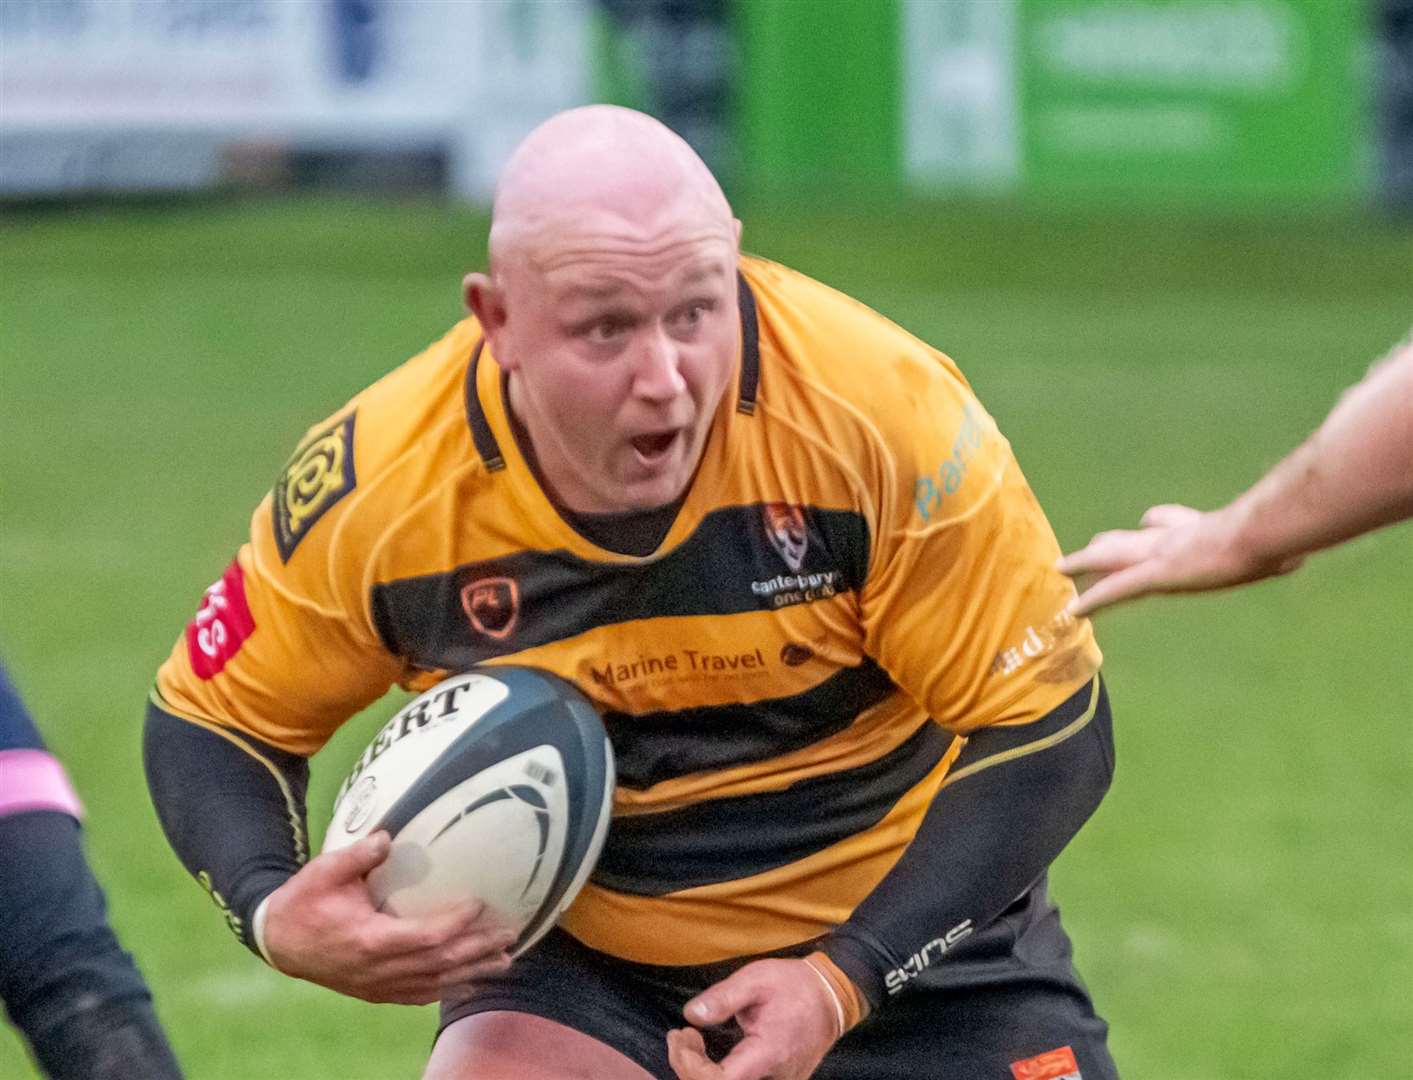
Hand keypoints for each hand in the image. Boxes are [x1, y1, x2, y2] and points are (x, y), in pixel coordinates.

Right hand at [261, 831, 515, 1004]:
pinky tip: (471, 980)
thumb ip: (358, 856)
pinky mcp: (377, 991)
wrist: (279, 941)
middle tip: (510, 934)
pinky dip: (448, 987)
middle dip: (477, 949)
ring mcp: (378, 986)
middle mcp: (378, 970)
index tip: (479, 904)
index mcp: (369, 940)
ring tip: (505, 959)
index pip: (424, 938)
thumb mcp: (325, 871)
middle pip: (439, 964)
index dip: (454, 924)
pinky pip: (419, 994)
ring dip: (472, 971)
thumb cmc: (304, 901)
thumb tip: (388, 837)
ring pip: (434, 983)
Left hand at [666, 959, 838, 1079]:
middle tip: (682, 1036)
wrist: (832, 996)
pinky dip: (716, 1074)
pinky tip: (707, 1054)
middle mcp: (775, 1077)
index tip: (682, 1035)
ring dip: (701, 1071)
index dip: (691, 1066)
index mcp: (769, 1053)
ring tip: (692, 1041)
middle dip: (689, 1066)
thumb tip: (691, 1014)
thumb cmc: (794, 986)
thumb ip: (723, 998)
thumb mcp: (756, 979)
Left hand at [1057, 503, 1303, 616]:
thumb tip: (1295, 552)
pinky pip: (1115, 589)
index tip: (1144, 524)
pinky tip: (1072, 610)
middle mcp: (1174, 536)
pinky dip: (1094, 600)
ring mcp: (1162, 552)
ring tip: (1061, 568)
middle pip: (1132, 537)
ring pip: (1111, 557)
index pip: (1168, 523)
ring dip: (1085, 564)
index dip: (1155, 524)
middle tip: (1088, 548)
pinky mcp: (1156, 573)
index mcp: (1202, 529)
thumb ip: (1276, 541)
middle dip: (1109, 545)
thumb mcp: (1280, 539)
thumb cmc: (1279, 535)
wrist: (1265, 532)